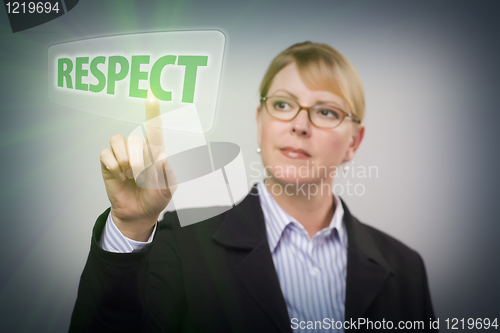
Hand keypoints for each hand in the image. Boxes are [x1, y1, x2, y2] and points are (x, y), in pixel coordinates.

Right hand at [99, 93, 176, 240]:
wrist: (138, 214)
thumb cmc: (155, 199)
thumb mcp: (167, 191)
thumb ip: (167, 175)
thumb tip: (162, 157)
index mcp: (156, 152)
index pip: (154, 128)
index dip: (152, 111)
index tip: (151, 95)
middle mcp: (139, 149)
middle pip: (134, 139)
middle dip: (137, 161)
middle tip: (140, 177)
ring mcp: (122, 155)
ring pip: (119, 141)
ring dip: (124, 161)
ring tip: (129, 175)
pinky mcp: (108, 163)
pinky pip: (105, 153)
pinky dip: (112, 166)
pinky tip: (119, 176)